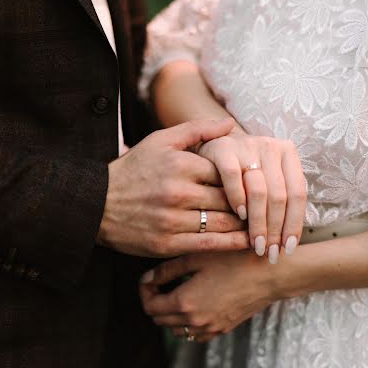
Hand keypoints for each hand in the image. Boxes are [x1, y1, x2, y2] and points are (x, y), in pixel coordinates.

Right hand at [97, 119, 249, 256]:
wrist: (96, 205)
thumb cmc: (134, 170)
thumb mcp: (160, 141)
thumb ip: (196, 130)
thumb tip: (230, 124)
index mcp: (179, 164)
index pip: (225, 171)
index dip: (244, 178)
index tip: (260, 183)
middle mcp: (176, 191)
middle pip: (227, 198)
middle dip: (250, 203)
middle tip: (270, 207)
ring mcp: (171, 219)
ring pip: (221, 222)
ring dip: (246, 225)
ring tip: (263, 225)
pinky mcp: (166, 243)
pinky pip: (208, 244)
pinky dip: (231, 244)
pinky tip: (246, 242)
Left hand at [140, 251, 277, 341]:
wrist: (271, 274)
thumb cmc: (235, 259)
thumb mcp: (197, 257)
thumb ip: (167, 269)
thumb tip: (148, 278)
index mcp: (184, 303)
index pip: (149, 306)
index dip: (144, 291)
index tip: (148, 278)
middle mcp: (194, 321)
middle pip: (159, 319)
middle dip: (154, 301)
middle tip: (160, 283)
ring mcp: (209, 328)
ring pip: (176, 329)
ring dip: (170, 314)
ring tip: (177, 292)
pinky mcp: (222, 329)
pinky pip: (195, 334)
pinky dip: (188, 323)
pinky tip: (195, 304)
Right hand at [198, 127, 306, 263]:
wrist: (211, 145)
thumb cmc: (242, 170)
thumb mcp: (265, 178)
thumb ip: (278, 199)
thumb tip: (287, 242)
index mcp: (287, 152)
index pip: (297, 193)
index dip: (294, 223)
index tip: (288, 248)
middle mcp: (270, 145)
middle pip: (279, 195)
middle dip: (275, 229)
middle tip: (269, 252)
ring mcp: (247, 145)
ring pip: (259, 191)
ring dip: (258, 222)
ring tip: (255, 243)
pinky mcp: (223, 149)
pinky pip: (233, 177)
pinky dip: (237, 198)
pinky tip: (239, 216)